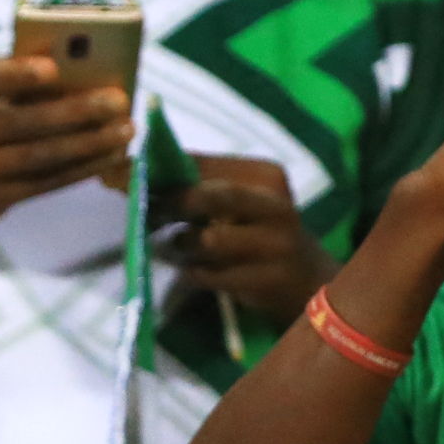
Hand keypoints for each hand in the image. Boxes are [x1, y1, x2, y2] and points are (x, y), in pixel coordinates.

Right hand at [0, 57, 131, 233]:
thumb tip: (63, 56)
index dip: (13, 76)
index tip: (52, 69)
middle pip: (21, 125)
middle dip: (75, 112)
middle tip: (118, 100)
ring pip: (39, 158)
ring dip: (89, 143)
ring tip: (126, 129)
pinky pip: (45, 183)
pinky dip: (82, 168)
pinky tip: (110, 156)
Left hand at [161, 160, 331, 318]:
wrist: (308, 279)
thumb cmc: (262, 232)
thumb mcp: (245, 199)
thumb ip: (205, 183)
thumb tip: (146, 171)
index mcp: (267, 175)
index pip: (205, 164)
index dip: (165, 171)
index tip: (136, 177)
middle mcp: (274, 205)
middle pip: (208, 196)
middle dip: (173, 203)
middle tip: (150, 211)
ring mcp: (273, 244)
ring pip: (207, 240)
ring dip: (184, 244)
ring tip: (181, 245)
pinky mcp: (265, 280)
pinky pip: (211, 275)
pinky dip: (195, 272)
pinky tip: (195, 270)